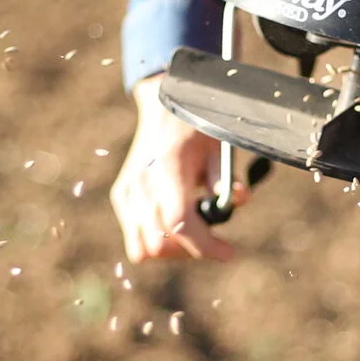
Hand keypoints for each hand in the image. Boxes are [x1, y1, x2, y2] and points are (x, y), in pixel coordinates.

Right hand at [110, 75, 244, 261]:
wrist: (163, 108)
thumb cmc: (196, 128)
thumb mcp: (219, 149)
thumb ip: (225, 180)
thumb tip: (238, 201)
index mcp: (168, 169)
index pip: (179, 224)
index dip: (205, 246)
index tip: (228, 252)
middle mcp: (142, 183)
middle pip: (161, 243)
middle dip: (191, 250)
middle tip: (213, 241)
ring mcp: (127, 191)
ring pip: (143, 248)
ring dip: (172, 251)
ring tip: (192, 235)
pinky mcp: (121, 195)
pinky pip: (135, 238)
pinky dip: (156, 241)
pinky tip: (174, 226)